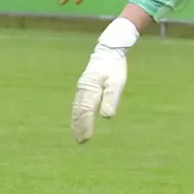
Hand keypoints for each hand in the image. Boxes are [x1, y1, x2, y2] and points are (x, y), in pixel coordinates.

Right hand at [72, 17, 137, 142]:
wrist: (108, 51)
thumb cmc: (114, 67)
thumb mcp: (117, 82)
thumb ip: (111, 98)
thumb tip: (107, 116)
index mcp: (90, 89)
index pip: (86, 112)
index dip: (86, 126)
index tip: (87, 138)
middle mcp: (82, 90)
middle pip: (78, 112)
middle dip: (79, 127)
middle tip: (80, 142)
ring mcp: (81, 88)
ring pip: (76, 108)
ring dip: (76, 123)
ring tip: (77, 136)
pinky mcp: (83, 87)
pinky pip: (77, 104)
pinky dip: (76, 115)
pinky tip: (77, 121)